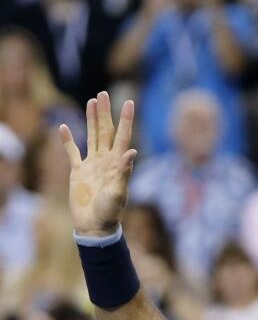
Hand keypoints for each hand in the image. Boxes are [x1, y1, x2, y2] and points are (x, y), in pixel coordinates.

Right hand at [59, 92, 136, 237]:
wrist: (95, 225)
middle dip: (105, 113)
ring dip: (91, 119)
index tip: (129, 101)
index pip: (123, 135)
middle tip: (103, 94)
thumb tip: (131, 152)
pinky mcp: (78, 171)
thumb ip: (124, 172)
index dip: (126, 119)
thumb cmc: (110, 212)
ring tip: (92, 102)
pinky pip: (72, 152)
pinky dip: (67, 140)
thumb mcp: (119, 192)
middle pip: (105, 131)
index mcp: (118, 163)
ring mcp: (92, 164)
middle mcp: (106, 160)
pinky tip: (63, 127)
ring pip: (91, 136)